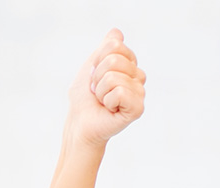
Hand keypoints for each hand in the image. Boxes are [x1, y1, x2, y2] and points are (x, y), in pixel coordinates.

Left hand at [67, 28, 145, 147]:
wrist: (79, 123)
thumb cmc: (83, 98)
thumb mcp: (90, 67)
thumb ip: (103, 49)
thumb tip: (116, 32)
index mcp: (129, 64)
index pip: (114, 45)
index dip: (97, 60)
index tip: (93, 76)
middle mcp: (137, 76)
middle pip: (115, 60)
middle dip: (97, 76)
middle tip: (96, 91)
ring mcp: (139, 92)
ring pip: (115, 77)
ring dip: (100, 90)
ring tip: (102, 101)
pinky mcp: (137, 108)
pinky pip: (120, 92)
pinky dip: (107, 100)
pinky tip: (109, 109)